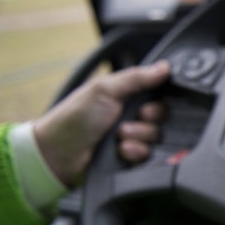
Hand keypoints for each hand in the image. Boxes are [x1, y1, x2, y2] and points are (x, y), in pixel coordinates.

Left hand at [34, 61, 169, 187]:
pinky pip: (149, 155)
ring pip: (156, 138)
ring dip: (138, 137)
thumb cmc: (76, 116)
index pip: (159, 97)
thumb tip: (165, 67)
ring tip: (118, 136)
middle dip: (147, 122)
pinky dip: (136, 152)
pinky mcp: (133, 157)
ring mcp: (134, 138)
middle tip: (129, 120)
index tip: (146, 107)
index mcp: (129, 96)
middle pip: (162, 119)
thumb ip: (137, 78)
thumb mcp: (105, 89)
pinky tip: (121, 150)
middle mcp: (134, 116)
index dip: (158, 103)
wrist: (60, 152)